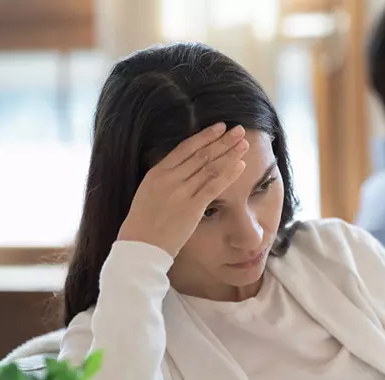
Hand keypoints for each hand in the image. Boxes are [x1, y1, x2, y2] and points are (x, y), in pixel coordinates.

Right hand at [117, 123, 247, 256]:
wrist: (140, 247)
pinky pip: (213, 187)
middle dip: (223, 141)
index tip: (219, 127)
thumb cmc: (143, 223)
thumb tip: (184, 167)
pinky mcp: (192, 208)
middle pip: (202, 154)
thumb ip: (165, 178)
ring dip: (229, 154)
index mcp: (157, 172)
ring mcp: (181, 192)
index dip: (205, 136)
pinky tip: (240, 165)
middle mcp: (170, 178)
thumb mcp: (148, 192)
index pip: (185, 148)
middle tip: (239, 130)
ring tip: (244, 143)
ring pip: (210, 167)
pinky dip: (228, 174)